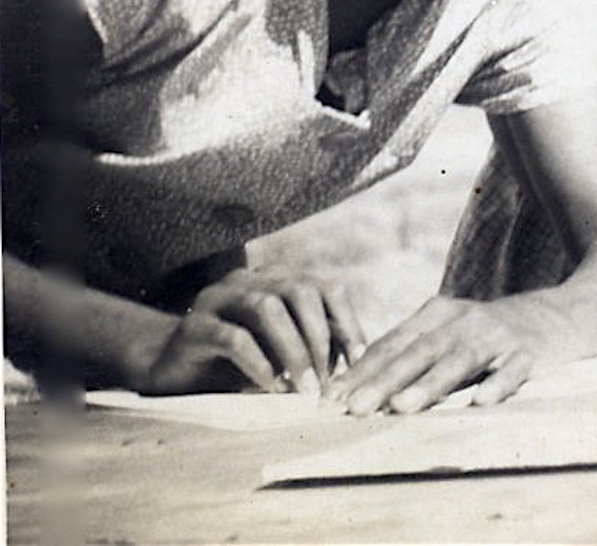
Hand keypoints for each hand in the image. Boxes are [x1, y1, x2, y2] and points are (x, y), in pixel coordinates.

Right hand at [135, 267, 366, 396]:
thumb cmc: (234, 365)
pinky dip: (259, 364)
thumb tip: (353, 367)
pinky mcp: (194, 325)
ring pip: (267, 308)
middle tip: (326, 381)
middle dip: (320, 338)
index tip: (357, 360)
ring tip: (304, 388)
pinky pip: (234, 337)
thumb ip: (311, 349)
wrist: (168, 370)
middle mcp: (249, 280)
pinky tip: (271, 388)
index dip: (346, 322)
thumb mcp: (279, 354)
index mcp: (277, 281)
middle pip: (299, 291)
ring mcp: (219, 298)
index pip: (325, 288)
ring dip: (293, 350)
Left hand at [326, 293, 568, 414]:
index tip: (330, 401)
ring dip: (430, 384)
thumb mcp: (450, 332)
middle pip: (419, 351)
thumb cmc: (490, 333)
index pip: (392, 343)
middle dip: (384, 381)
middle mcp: (464, 321)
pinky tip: (481, 402)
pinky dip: (498, 384)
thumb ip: (411, 354)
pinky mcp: (529, 353)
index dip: (362, 371)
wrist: (560, 314)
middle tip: (354, 408)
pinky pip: (512, 371)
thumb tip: (357, 391)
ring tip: (402, 407)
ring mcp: (498, 335)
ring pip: (460, 359)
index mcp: (438, 313)